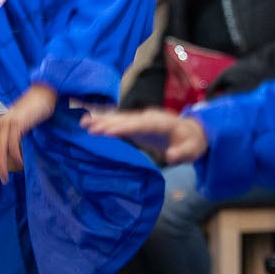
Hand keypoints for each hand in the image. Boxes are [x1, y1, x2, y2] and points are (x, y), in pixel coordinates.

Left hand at [0, 84, 56, 182]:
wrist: (41, 94)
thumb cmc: (28, 113)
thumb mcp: (12, 129)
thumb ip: (3, 143)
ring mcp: (8, 123)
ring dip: (0, 166)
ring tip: (4, 179)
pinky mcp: (19, 123)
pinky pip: (13, 142)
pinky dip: (15, 155)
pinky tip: (19, 163)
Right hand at [82, 106, 209, 164]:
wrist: (191, 132)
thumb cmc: (191, 143)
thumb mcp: (192, 151)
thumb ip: (182, 153)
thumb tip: (170, 156)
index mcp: (160, 123)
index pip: (140, 125)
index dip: (123, 127)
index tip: (107, 131)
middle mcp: (148, 117)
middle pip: (126, 119)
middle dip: (107, 123)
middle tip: (87, 127)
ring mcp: (141, 119)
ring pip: (119, 118)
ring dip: (101, 120)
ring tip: (82, 122)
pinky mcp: (136, 124)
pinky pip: (118, 122)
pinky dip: (104, 122)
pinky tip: (89, 123)